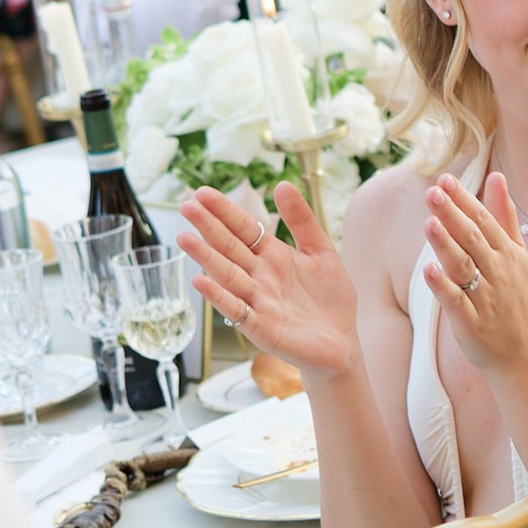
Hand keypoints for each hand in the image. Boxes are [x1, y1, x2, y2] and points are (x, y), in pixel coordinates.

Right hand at [179, 180, 359, 375]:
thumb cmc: (330, 300)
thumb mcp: (321, 252)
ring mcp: (257, 302)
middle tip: (185, 206)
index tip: (202, 193)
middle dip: (208, 227)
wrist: (342, 343)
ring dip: (206, 258)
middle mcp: (259, 276)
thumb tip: (281, 184)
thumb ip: (302, 221)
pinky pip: (236, 309)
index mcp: (273, 256)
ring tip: (185, 238)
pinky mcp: (261, 327)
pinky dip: (219, 296)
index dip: (224, 211)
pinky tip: (200, 281)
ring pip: (227, 275)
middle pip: (230, 248)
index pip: (243, 229)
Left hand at [422, 172, 527, 369]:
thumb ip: (504, 216)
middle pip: (472, 239)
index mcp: (508, 253)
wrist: (524, 352)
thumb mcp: (517, 254)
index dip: (464, 200)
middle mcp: (499, 272)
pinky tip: (429, 270)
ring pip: (464, 267)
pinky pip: (456, 302)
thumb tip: (497, 176)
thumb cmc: (515, 299)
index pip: (484, 221)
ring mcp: (486, 298)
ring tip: (429, 223)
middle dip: (453, 214)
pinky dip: (443, 286)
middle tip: (433, 192)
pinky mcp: (472, 323)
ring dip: (446, 245)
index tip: (445, 180)